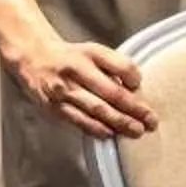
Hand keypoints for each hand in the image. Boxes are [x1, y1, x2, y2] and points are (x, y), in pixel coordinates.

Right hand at [13, 34, 153, 140]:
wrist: (34, 58)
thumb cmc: (73, 57)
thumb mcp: (95, 51)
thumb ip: (116, 66)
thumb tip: (136, 88)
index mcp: (90, 55)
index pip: (120, 66)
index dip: (133, 77)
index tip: (140, 87)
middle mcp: (76, 72)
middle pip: (111, 93)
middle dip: (134, 109)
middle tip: (151, 122)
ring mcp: (63, 91)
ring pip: (96, 109)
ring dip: (119, 122)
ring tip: (136, 131)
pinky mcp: (54, 106)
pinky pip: (78, 120)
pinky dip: (95, 128)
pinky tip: (110, 134)